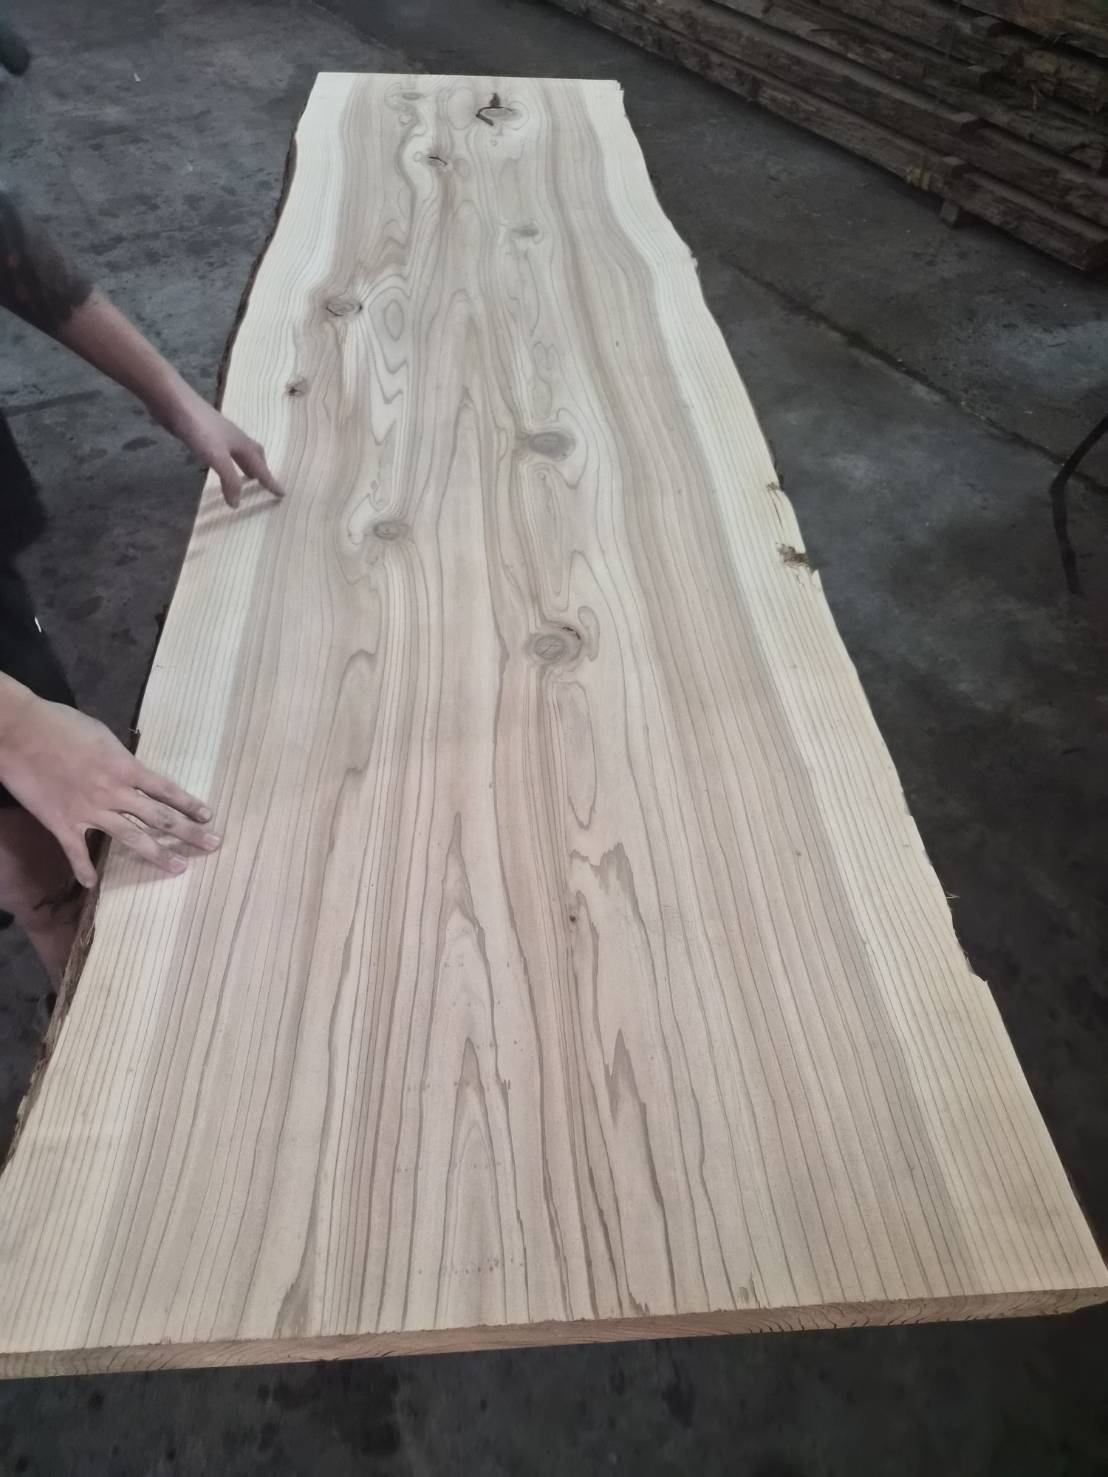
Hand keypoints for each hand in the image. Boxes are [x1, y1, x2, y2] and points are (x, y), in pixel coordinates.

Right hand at [0, 688, 219, 887]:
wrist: (20, 733)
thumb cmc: (62, 725)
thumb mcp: (103, 736)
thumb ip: (120, 758)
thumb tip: (132, 772)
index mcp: (126, 768)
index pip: (167, 790)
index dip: (190, 804)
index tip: (208, 816)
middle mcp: (115, 793)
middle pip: (160, 817)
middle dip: (189, 832)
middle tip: (213, 845)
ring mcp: (89, 811)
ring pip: (131, 838)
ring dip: (158, 855)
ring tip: (179, 868)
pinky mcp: (62, 823)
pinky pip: (76, 852)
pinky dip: (83, 869)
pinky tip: (92, 885)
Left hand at [167, 390, 283, 508]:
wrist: (175, 402)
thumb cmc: (200, 429)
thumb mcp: (217, 457)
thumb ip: (230, 480)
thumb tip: (237, 504)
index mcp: (243, 445)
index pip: (261, 468)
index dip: (271, 482)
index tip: (282, 494)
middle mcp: (235, 439)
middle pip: (254, 455)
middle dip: (260, 469)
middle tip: (263, 482)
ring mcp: (220, 434)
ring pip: (239, 452)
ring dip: (245, 464)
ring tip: (245, 476)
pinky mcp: (205, 433)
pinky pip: (224, 451)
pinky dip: (228, 461)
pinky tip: (218, 462)